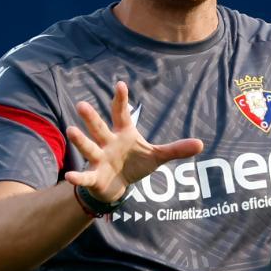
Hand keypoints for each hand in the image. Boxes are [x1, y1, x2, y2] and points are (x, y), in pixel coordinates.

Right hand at [63, 81, 203, 201]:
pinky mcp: (94, 176)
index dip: (120, 100)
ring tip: (71, 130)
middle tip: (81, 104)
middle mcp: (107, 142)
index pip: (121, 114)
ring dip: (80, 140)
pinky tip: (69, 177)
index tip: (120, 84)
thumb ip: (176, 149)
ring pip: (89, 147)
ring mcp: (99, 159)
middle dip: (91, 118)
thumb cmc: (134, 164)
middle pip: (99, 128)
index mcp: (123, 133)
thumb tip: (201, 144)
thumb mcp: (156, 156)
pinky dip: (77, 176)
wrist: (117, 185)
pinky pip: (85, 176)